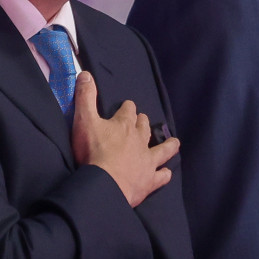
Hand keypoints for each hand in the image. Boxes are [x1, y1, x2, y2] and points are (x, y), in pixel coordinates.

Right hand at [72, 72, 178, 206]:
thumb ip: (85, 97)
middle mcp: (139, 141)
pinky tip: (167, 172)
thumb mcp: (84, 120)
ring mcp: (147, 161)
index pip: (129, 111)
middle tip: (143, 120)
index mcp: (124, 125)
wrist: (104, 184)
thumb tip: (85, 74)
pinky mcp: (149, 181)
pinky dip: (164, 173)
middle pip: (145, 127)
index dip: (128, 108)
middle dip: (143, 122)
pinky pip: (161, 176)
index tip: (128, 105)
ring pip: (162, 150)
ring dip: (168, 145)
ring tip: (174, 142)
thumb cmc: (93, 151)